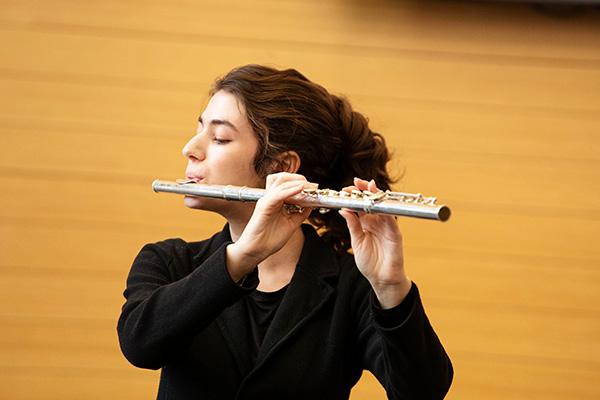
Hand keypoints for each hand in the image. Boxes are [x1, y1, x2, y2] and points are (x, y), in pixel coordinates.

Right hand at [226, 173, 312, 279]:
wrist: (257, 251)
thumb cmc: (270, 239)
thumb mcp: (291, 224)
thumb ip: (300, 213)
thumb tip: (311, 205)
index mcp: (276, 200)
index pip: (287, 183)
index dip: (302, 182)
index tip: (315, 188)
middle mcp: (270, 198)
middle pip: (284, 178)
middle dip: (300, 178)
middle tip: (313, 186)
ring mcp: (266, 200)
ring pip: (281, 182)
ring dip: (297, 182)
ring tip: (309, 187)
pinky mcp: (264, 206)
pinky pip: (278, 194)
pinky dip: (290, 190)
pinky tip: (300, 189)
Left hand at [338, 177, 410, 308]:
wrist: (381, 280)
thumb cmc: (370, 262)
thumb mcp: (356, 242)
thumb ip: (352, 225)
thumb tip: (343, 209)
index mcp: (366, 223)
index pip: (361, 205)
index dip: (355, 195)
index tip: (346, 189)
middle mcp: (377, 222)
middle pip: (372, 201)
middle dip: (365, 190)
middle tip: (357, 182)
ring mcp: (387, 226)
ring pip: (383, 207)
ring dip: (376, 196)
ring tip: (368, 187)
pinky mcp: (395, 234)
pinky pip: (391, 220)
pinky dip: (386, 211)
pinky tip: (379, 204)